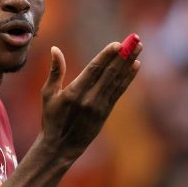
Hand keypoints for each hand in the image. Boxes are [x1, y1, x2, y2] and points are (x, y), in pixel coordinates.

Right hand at [39, 40, 141, 158]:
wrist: (61, 147)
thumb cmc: (52, 118)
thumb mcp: (48, 94)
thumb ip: (55, 71)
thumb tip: (55, 49)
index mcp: (74, 92)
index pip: (94, 70)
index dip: (107, 56)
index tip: (117, 44)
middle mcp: (89, 99)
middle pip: (110, 73)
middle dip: (124, 55)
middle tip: (135, 39)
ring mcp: (100, 106)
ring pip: (117, 81)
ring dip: (129, 63)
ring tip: (139, 48)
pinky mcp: (106, 112)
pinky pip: (119, 92)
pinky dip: (128, 78)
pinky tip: (135, 67)